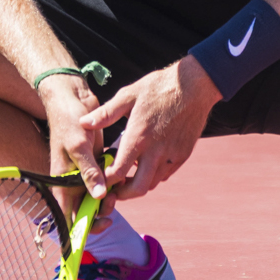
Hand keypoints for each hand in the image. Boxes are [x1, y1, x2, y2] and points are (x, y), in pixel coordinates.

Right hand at [37, 73, 108, 220]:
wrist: (71, 99)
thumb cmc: (69, 121)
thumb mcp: (79, 146)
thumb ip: (88, 172)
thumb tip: (98, 197)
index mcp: (61, 182)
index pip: (66, 215)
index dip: (79, 228)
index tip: (99, 227)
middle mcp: (70, 181)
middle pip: (84, 211)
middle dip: (99, 213)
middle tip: (113, 203)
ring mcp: (82, 173)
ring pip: (96, 197)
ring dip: (108, 198)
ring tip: (118, 189)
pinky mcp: (93, 163)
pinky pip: (103, 180)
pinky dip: (112, 183)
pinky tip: (122, 177)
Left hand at [79, 55, 221, 215]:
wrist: (195, 85)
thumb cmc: (159, 87)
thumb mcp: (128, 95)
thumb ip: (106, 113)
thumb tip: (84, 123)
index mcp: (138, 137)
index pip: (118, 172)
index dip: (107, 180)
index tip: (101, 177)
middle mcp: (156, 151)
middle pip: (138, 188)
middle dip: (124, 194)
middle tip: (115, 188)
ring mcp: (172, 154)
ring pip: (154, 182)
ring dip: (140, 182)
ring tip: (130, 173)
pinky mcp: (183, 154)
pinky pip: (167, 174)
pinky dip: (155, 174)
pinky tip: (148, 162)